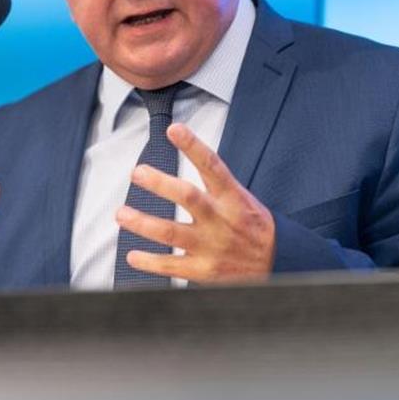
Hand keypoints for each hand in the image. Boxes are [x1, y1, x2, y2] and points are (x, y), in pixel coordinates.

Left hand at [115, 122, 274, 282]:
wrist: (277, 264)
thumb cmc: (254, 227)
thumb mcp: (243, 198)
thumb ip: (216, 182)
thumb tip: (189, 150)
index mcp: (232, 198)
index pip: (212, 165)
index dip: (193, 146)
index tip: (174, 129)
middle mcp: (220, 220)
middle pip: (188, 196)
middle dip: (160, 184)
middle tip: (138, 172)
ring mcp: (211, 246)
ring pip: (172, 232)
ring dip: (143, 223)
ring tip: (122, 214)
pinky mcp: (204, 270)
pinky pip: (171, 265)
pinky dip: (149, 262)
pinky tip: (132, 256)